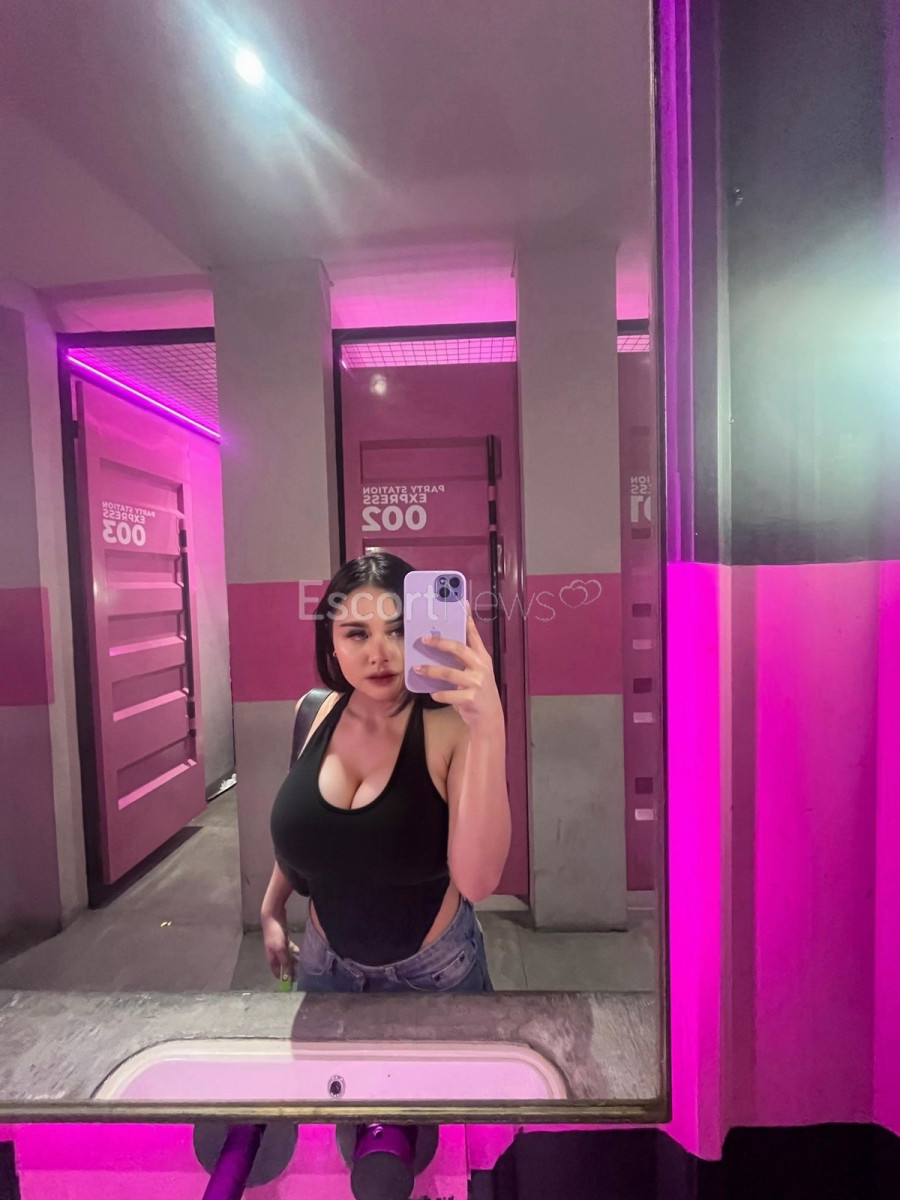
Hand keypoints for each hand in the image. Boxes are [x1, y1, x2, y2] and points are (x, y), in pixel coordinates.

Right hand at [261, 909, 297, 981]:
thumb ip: (284, 961)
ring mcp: (279, 947)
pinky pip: (290, 949)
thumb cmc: (275, 934)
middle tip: (302, 974)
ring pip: (287, 957)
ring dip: (294, 961)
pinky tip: (301, 954)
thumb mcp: (280, 949)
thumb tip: (288, 974)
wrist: (272, 916)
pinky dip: (295, 952)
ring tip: (304, 965)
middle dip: (291, 970)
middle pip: (283, 965)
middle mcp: (275, 954)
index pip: (277, 972)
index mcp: (271, 958)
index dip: (284, 978)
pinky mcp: (284, 939)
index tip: (293, 983)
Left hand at [414, 608, 503, 729]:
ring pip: (450, 672)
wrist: (489, 716)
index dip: (467, 619)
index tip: (461, 603)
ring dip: (432, 670)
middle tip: (423, 639)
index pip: (474, 634)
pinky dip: (440, 694)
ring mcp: (477, 683)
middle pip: (459, 649)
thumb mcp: (476, 670)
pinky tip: (433, 693)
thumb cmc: (477, 689)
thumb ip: (464, 657)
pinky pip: (450, 694)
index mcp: (482, 656)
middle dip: (440, 643)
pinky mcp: (471, 698)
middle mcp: (481, 666)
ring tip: (418, 668)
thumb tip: (442, 641)